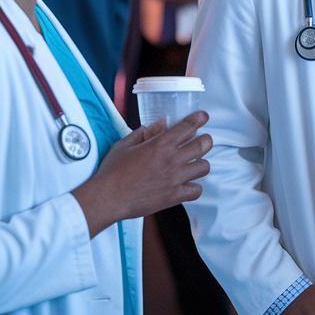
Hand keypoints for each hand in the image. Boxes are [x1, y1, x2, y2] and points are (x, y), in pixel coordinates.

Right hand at [71, 111, 211, 237]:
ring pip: (204, 167)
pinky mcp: (174, 196)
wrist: (108, 198)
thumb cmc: (112, 171)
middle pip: (204, 144)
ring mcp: (175, 179)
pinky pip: (197, 190)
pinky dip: (194, 187)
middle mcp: (172, 160)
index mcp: (160, 144)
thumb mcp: (125, 145)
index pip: (188, 126)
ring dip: (200, 163)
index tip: (203, 117)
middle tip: (201, 140)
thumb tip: (160, 124)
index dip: (199, 118)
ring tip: (192, 164)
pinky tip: (186, 184)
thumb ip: (144, 132)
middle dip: (206, 139)